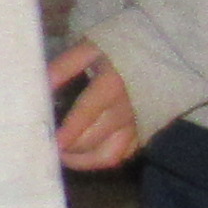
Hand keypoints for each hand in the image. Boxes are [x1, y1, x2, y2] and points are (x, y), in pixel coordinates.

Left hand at [50, 38, 143, 171]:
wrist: (166, 50)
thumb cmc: (121, 47)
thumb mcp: (92, 47)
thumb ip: (65, 66)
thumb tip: (41, 84)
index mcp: (112, 85)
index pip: (87, 114)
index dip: (68, 131)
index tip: (51, 143)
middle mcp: (127, 110)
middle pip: (93, 139)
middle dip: (68, 148)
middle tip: (47, 146)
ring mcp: (137, 125)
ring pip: (109, 155)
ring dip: (83, 160)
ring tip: (63, 155)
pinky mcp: (144, 133)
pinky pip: (123, 155)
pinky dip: (101, 158)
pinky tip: (84, 153)